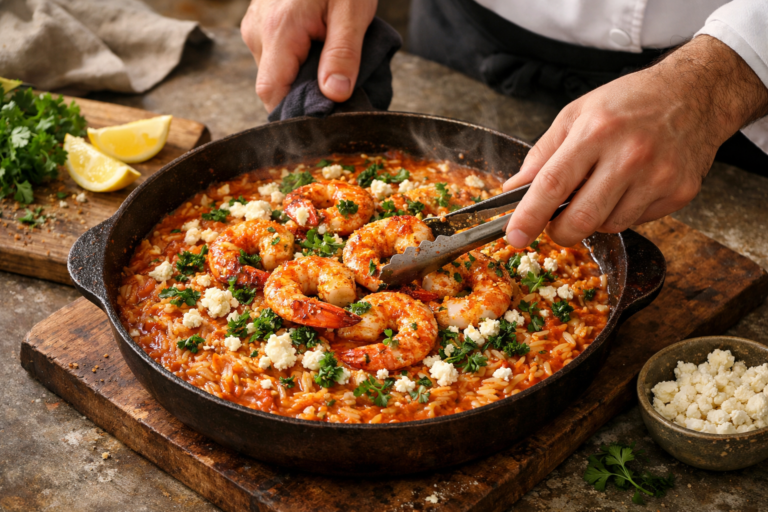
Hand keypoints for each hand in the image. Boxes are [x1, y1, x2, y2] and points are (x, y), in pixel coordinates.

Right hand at [241, 0, 376, 111]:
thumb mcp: (353, 12)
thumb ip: (343, 54)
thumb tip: (335, 95)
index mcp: (279, 31)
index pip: (271, 94)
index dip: (293, 115)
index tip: (321, 121)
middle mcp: (258, 32)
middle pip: (274, 87)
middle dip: (303, 96)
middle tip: (337, 91)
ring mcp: (256, 28)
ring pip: (275, 74)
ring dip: (301, 79)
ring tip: (329, 63)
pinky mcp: (260, 25)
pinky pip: (276, 58)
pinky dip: (296, 63)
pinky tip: (317, 52)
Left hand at [504, 35, 767, 247]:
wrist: (695, 93)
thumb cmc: (629, 102)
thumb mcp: (576, 115)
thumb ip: (542, 155)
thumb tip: (513, 190)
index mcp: (596, 131)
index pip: (553, 184)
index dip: (530, 215)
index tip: (515, 236)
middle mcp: (630, 155)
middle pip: (582, 218)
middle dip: (560, 231)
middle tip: (555, 223)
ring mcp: (658, 176)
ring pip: (609, 225)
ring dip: (594, 218)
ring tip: (601, 188)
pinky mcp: (679, 192)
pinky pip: (636, 221)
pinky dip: (623, 212)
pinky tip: (629, 187)